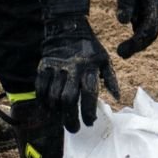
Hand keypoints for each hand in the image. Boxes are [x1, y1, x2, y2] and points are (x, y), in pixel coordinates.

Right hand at [36, 0, 119, 132]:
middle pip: (68, 100)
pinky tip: (49, 109)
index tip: (90, 122)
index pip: (89, 94)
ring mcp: (56, 68)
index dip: (88, 112)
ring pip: (53, 97)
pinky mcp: (43, 67)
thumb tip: (117, 98)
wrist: (67, 27)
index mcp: (89, 68)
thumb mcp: (104, 59)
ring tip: (62, 119)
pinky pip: (40, 90)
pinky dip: (43, 102)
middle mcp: (72, 69)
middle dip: (71, 119)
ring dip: (57, 113)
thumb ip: (110, 79)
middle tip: (74, 129)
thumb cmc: (89, 48)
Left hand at [112, 0, 157, 58]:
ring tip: (123, 52)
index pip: (149, 27)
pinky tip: (127, 44)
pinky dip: (137, 38)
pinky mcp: (146, 14)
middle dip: (138, 45)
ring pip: (149, 32)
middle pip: (151, 33)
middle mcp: (156, 10)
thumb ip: (125, 4)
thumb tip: (123, 21)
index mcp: (153, 3)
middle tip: (122, 53)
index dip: (137, 40)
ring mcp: (153, 12)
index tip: (123, 49)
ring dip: (138, 44)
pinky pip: (144, 29)